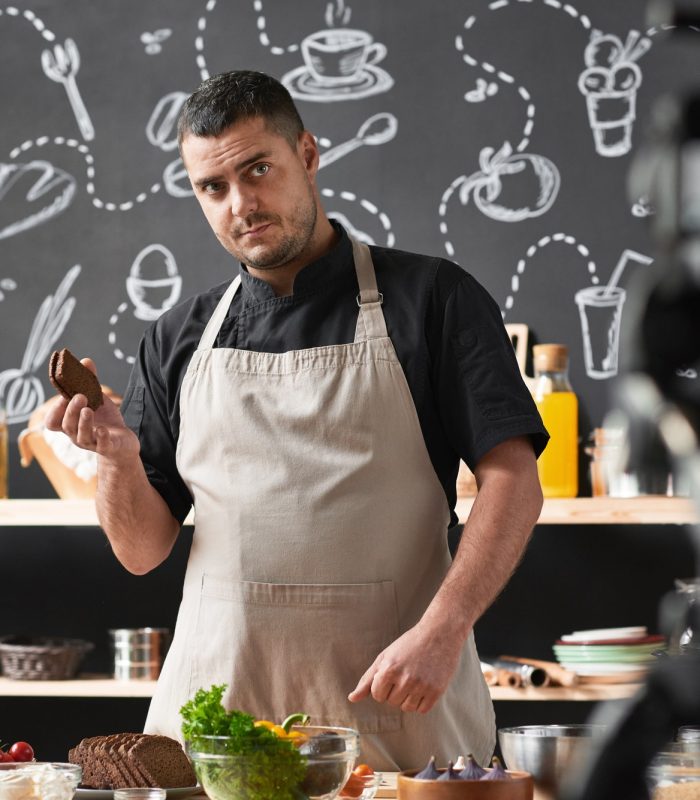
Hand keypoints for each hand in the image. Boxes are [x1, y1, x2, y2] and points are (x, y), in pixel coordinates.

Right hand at [44, 357, 138, 463]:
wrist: (122, 443)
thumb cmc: (105, 420)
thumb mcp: (97, 399)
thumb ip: (90, 382)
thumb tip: (86, 361)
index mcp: (70, 423)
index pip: (53, 422)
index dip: (55, 410)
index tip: (63, 395)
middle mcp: (77, 435)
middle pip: (66, 426)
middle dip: (71, 410)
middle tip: (80, 396)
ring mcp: (92, 443)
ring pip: (82, 436)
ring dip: (83, 422)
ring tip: (88, 410)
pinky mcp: (108, 448)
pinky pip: (102, 445)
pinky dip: (102, 437)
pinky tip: (103, 429)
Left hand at [347, 622, 462, 713]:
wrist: (439, 634)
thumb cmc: (409, 644)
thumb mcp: (385, 657)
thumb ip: (367, 679)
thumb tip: (352, 699)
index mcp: (389, 669)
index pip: (377, 695)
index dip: (382, 685)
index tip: (392, 672)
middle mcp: (405, 679)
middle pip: (391, 702)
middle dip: (395, 690)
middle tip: (406, 672)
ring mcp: (421, 686)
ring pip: (406, 708)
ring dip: (407, 697)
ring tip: (414, 678)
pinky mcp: (436, 691)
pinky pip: (421, 710)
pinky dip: (421, 702)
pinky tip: (423, 685)